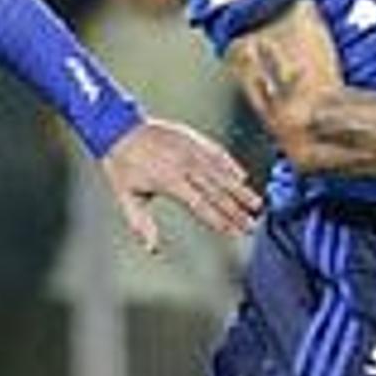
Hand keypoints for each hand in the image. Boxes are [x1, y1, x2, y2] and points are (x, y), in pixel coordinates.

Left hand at [99, 117, 258, 251]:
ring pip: (221, 172)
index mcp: (169, 181)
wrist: (118, 127)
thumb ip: (141, 224)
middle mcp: (184, 165)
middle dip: (236, 210)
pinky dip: (231, 164)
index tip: (234, 232)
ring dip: (240, 190)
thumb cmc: (121, 164)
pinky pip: (216, 152)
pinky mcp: (192, 138)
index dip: (219, 220)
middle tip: (252, 225)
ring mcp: (190, 149)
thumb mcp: (125, 196)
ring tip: (256, 204)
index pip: (201, 205)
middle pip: (216, 191)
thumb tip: (152, 249)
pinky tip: (242, 176)